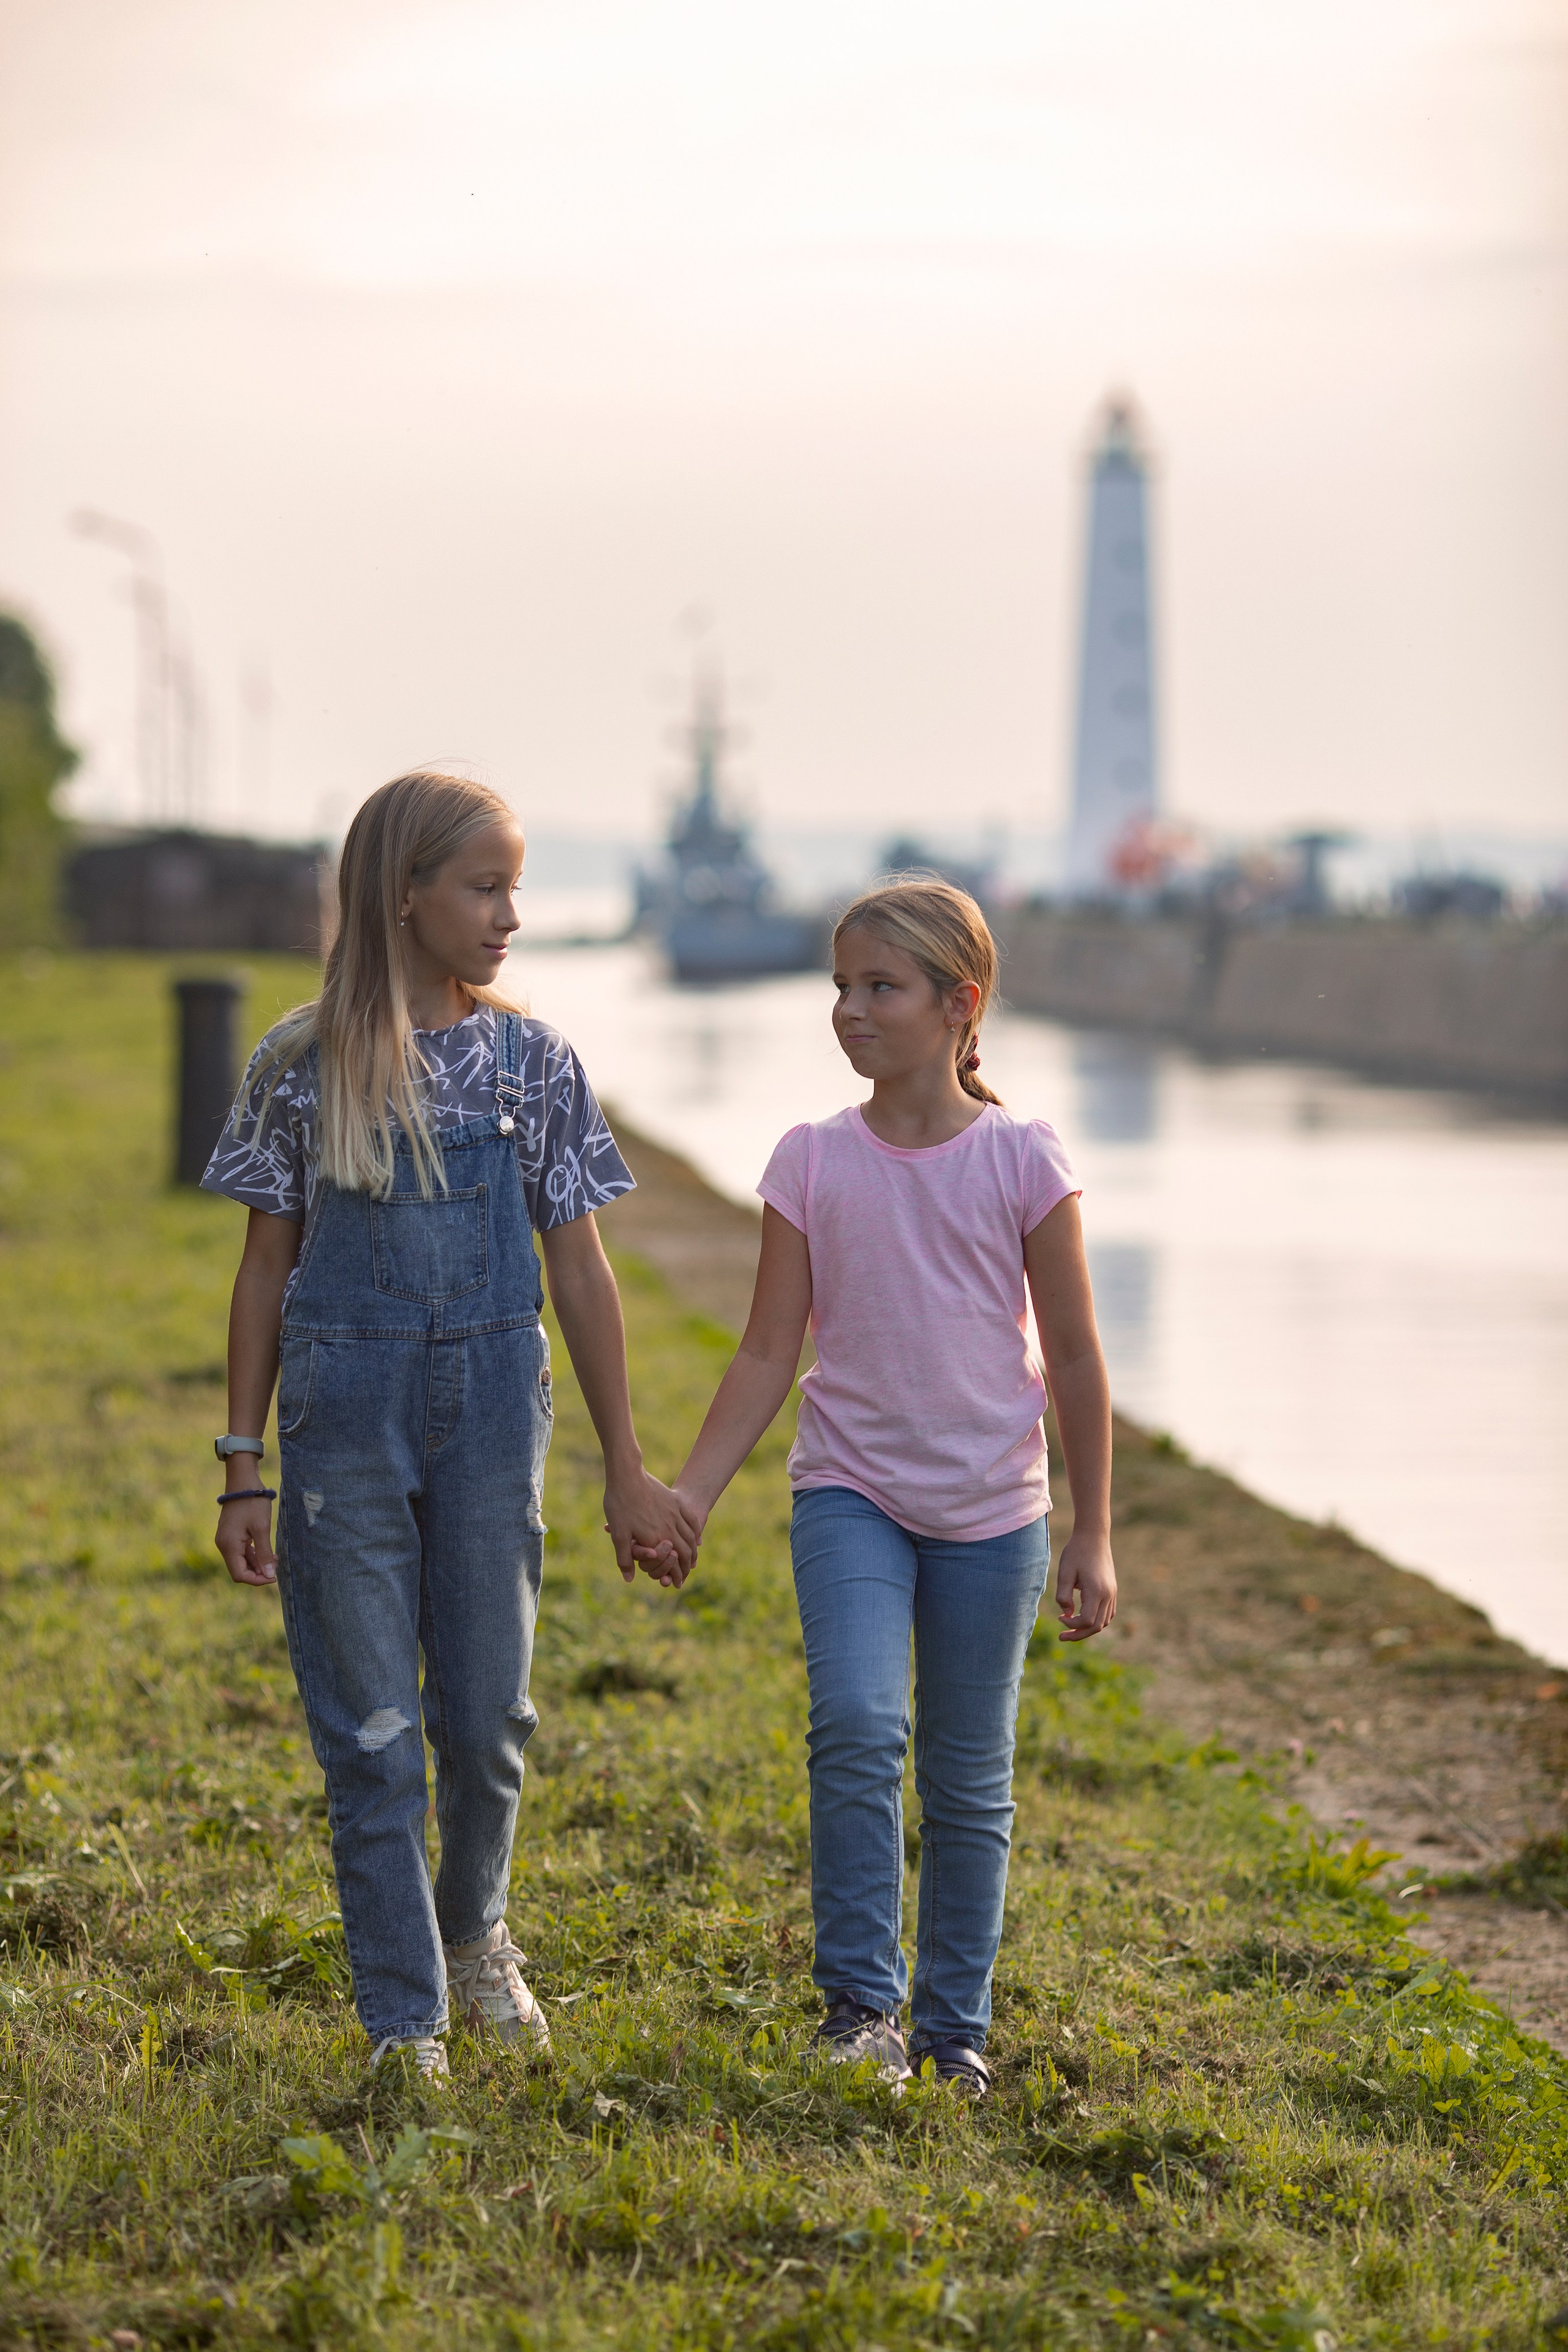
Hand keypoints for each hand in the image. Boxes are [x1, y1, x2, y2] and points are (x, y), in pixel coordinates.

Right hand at [215, 1494, 277, 1587]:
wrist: (243, 1482)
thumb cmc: (253, 1503)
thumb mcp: (262, 1528)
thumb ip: (264, 1553)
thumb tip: (269, 1575)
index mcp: (228, 1545)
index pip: (239, 1575)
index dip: (257, 1579)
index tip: (273, 1576)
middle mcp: (223, 1545)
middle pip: (240, 1570)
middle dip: (258, 1572)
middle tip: (276, 1565)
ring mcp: (226, 1540)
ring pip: (241, 1561)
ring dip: (257, 1563)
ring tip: (274, 1558)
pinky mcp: (231, 1535)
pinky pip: (241, 1552)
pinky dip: (254, 1555)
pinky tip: (267, 1552)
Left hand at [603, 1467, 702, 1589]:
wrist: (628, 1475)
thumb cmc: (620, 1505)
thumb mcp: (619, 1534)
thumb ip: (625, 1559)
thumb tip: (629, 1579)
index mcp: (656, 1539)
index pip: (673, 1563)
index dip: (677, 1575)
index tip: (678, 1583)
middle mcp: (670, 1528)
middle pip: (686, 1551)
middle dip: (687, 1566)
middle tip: (686, 1574)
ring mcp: (675, 1514)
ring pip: (691, 1537)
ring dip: (693, 1551)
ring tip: (692, 1559)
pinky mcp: (676, 1502)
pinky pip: (691, 1521)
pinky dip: (696, 1533)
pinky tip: (696, 1538)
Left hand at [1054, 1528, 1115, 1641]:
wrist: (1093, 1536)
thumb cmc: (1076, 1552)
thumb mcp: (1064, 1572)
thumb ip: (1063, 1596)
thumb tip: (1067, 1614)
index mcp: (1096, 1591)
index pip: (1087, 1621)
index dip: (1072, 1626)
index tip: (1060, 1618)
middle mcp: (1108, 1594)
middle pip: (1097, 1626)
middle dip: (1079, 1634)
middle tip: (1062, 1637)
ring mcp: (1113, 1593)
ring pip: (1104, 1621)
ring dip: (1089, 1628)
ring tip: (1072, 1628)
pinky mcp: (1113, 1590)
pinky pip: (1108, 1613)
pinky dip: (1097, 1620)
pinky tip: (1083, 1617)